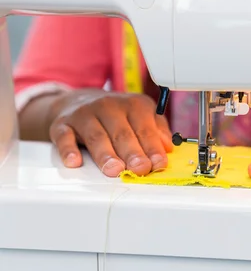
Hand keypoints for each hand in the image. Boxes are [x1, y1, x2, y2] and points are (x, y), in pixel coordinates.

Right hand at [47, 90, 172, 176]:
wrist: (79, 101)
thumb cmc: (116, 116)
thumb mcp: (141, 117)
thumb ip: (157, 131)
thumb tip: (168, 147)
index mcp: (133, 105)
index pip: (145, 128)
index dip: (153, 147)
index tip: (158, 163)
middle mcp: (108, 106)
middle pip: (122, 133)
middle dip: (132, 152)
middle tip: (140, 169)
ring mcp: (85, 115)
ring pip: (97, 136)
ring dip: (106, 154)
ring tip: (114, 169)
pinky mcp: (63, 125)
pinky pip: (65, 137)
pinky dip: (69, 149)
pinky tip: (75, 162)